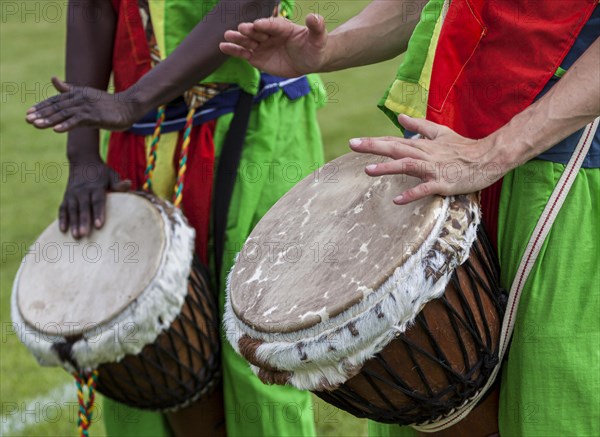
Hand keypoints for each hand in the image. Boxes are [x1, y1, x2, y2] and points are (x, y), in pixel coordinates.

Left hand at [26, 77, 142, 132]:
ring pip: (64, 114)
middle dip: (41, 114)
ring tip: (36, 125)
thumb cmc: (107, 103)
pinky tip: (56, 130)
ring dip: (49, 120)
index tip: (29, 113)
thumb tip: (53, 78)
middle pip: (57, 107)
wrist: (128, 107)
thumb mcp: (86, 94)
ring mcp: (87, 107)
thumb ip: (69, 89)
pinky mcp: (95, 116)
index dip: (42, 106)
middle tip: (28, 120)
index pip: (56, 101)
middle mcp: (80, 98)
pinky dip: (67, 125)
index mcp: (77, 94)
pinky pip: (78, 121)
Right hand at [60, 160, 130, 237]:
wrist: (83, 161)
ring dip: (73, 222)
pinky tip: (63, 230)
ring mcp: (73, 194)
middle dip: (84, 221)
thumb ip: (117, 183)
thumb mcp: (111, 175)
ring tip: (76, 236)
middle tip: (84, 234)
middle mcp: (83, 190)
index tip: (99, 225)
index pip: (97, 201)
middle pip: (84, 207)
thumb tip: (128, 184)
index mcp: (96, 186)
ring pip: (72, 209)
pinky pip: (63, 208)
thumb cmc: (101, 172)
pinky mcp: (66, 196)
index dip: (98, 213)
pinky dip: (62, 218)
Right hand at [220, 14, 327, 76]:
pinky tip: (223, 47)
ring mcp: (262, 46)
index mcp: (283, 27)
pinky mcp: (257, 57)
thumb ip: (316, 27)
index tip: (258, 24)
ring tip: (227, 36)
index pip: (273, 25)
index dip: (266, 24)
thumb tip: (314, 17)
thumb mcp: (319, 38)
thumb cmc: (314, 47)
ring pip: (248, 41)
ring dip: (238, 39)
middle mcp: (270, 34)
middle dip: (250, 31)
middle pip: (257, 32)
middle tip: (241, 29)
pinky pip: (244, 53)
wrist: (309, 61)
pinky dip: (234, 51)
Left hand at [349, 115, 505, 203]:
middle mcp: (425, 154)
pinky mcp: (442, 182)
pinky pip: (425, 188)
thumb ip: (419, 126)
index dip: (374, 141)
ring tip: (368, 170)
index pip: (394, 141)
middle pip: (395, 149)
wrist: (489, 158)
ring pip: (407, 165)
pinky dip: (411, 194)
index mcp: (423, 144)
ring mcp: (433, 168)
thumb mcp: (441, 132)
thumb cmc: (464, 147)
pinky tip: (397, 200)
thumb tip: (399, 117)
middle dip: (373, 147)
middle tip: (352, 145)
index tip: (354, 142)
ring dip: (387, 167)